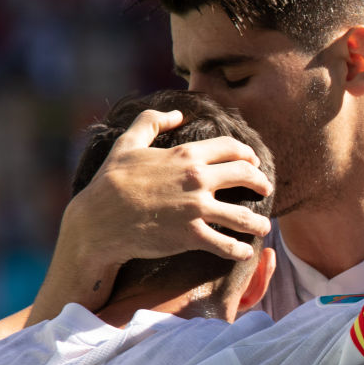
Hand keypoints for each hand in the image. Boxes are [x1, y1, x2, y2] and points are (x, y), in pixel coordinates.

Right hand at [29, 109, 272, 323]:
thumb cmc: (111, 182)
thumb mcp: (128, 143)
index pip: (231, 148)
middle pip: (244, 175)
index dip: (248, 154)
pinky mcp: (190, 235)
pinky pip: (225, 244)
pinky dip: (239, 249)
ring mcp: (196, 208)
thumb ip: (152, 121)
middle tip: (266, 190)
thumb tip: (177, 113)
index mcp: (187, 155)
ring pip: (242, 215)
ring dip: (258, 221)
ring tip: (264, 226)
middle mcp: (197, 179)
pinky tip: (245, 251)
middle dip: (260, 182)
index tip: (253, 162)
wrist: (98, 222)